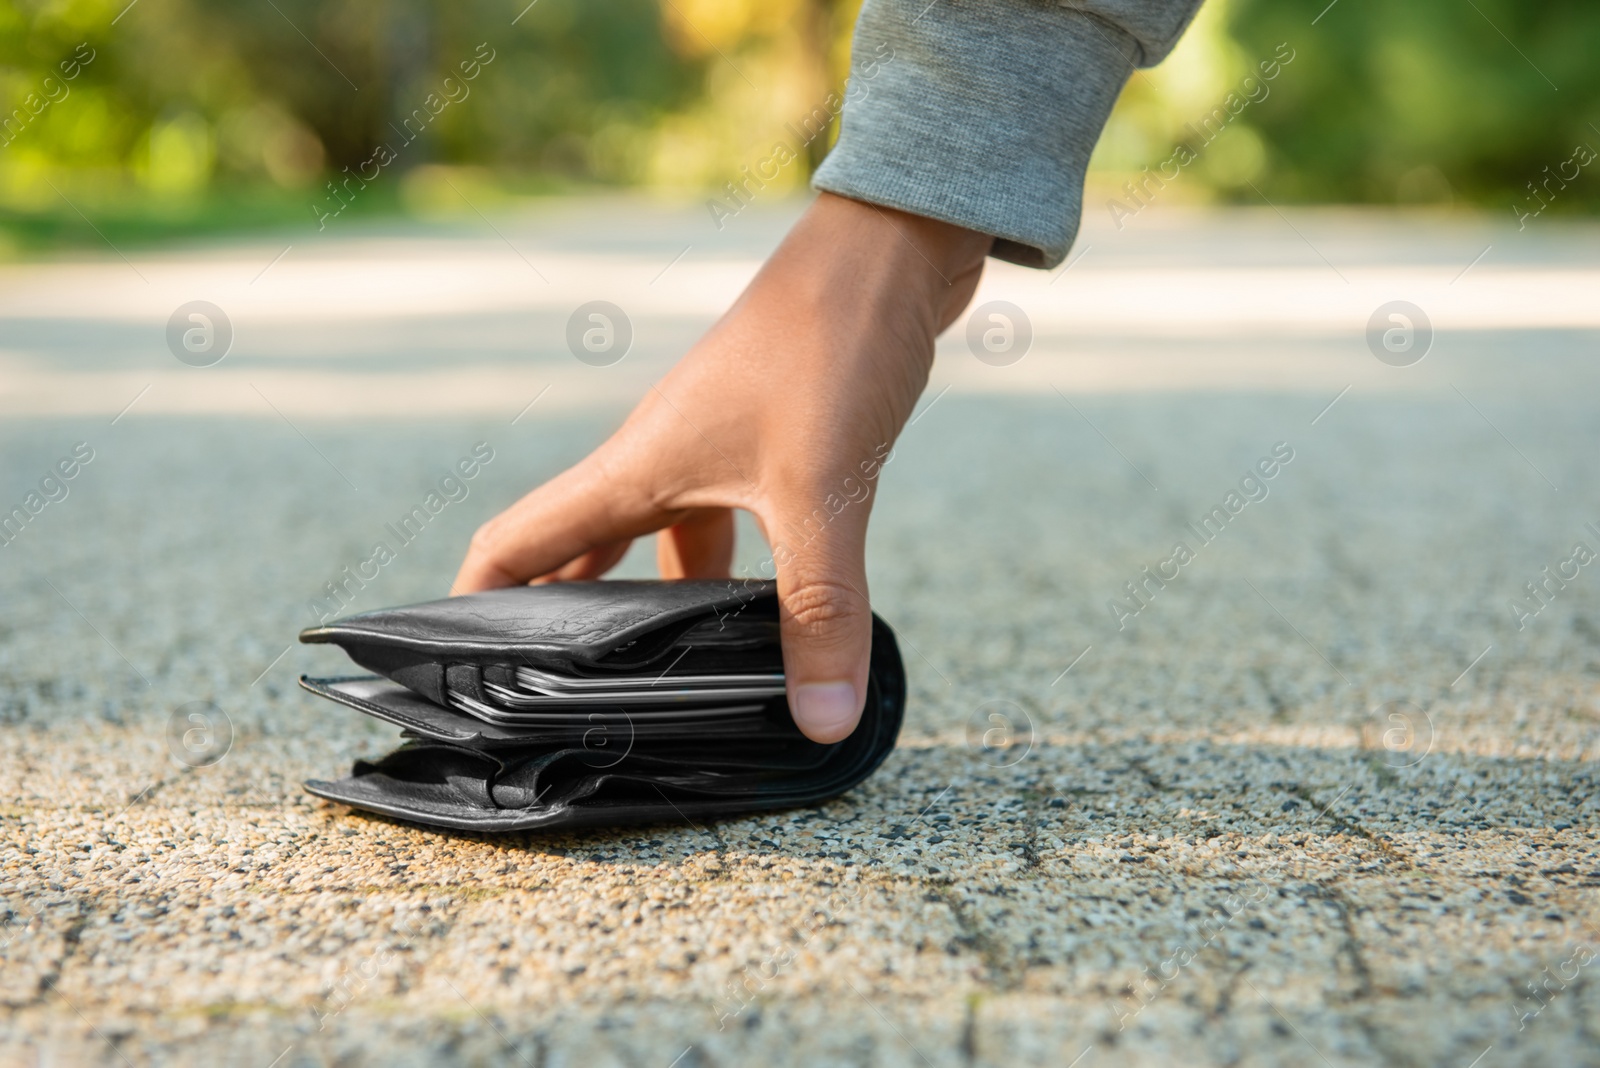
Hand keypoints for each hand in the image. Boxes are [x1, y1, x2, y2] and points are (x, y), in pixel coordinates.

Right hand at [453, 192, 989, 740]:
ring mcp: (710, 446)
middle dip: (567, 626)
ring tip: (676, 676)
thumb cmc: (831, 345)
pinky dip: (731, 572)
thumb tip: (822, 722)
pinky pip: (722, 520)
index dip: (473, 607)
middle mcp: (658, 458)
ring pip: (662, 543)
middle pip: (583, 555)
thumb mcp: (821, 494)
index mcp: (635, 469)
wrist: (888, 250)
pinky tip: (769, 607)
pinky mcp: (764, 440)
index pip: (515, 545)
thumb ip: (821, 610)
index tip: (452, 672)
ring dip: (662, 604)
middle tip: (566, 699)